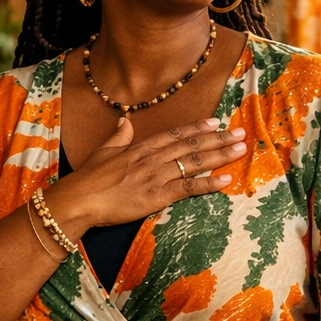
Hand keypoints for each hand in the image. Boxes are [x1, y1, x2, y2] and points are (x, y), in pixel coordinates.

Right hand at [45, 117, 244, 232]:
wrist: (79, 199)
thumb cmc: (87, 179)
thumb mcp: (103, 151)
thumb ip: (118, 136)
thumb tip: (125, 121)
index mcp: (140, 147)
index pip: (174, 134)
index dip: (197, 127)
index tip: (215, 122)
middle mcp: (152, 158)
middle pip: (191, 145)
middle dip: (218, 138)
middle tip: (240, 133)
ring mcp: (156, 176)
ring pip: (194, 162)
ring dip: (220, 155)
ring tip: (240, 150)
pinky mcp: (157, 196)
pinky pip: (188, 188)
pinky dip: (208, 183)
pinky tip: (226, 180)